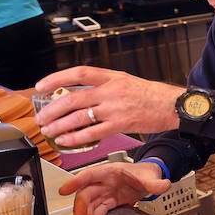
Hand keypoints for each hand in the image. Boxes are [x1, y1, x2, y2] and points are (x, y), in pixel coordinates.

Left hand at [34, 66, 182, 146]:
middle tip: (42, 117)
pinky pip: (91, 133)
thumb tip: (79, 94)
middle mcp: (111, 91)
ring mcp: (115, 108)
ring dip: (59, 126)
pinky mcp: (120, 124)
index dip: (56, 79)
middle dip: (51, 110)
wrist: (173, 105)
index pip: (78, 74)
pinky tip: (66, 141)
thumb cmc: (151, 95)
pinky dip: (75, 138)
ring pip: (78, 117)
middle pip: (72, 99)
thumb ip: (104, 86)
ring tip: (49, 131)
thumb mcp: (126, 81)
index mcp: (111, 77)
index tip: (41, 86)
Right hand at [60, 161, 170, 214]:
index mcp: (111, 171)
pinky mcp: (110, 201)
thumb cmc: (146, 172)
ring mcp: (106, 192)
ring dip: (86, 212)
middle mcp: (105, 181)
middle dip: (81, 204)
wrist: (150, 178)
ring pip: (91, 202)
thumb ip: (155, 182)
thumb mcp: (151, 176)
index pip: (90, 174)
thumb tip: (164, 185)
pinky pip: (100, 209)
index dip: (76, 181)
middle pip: (87, 191)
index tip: (64, 189)